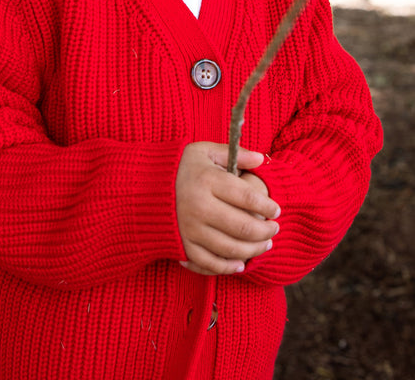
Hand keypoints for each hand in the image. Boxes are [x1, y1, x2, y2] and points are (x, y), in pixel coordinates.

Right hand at [175, 142, 279, 275]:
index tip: (276, 210)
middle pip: (242, 227)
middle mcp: (199, 207)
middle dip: (265, 231)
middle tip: (274, 229)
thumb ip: (234, 153)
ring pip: (230, 249)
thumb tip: (261, 159)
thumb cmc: (179, 166)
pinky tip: (240, 263)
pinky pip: (209, 263)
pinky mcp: (181, 245)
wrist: (141, 185)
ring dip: (253, 250)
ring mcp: (189, 229)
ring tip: (265, 245)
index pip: (247, 197)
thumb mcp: (204, 151)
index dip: (267, 206)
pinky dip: (227, 267)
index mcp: (207, 180)